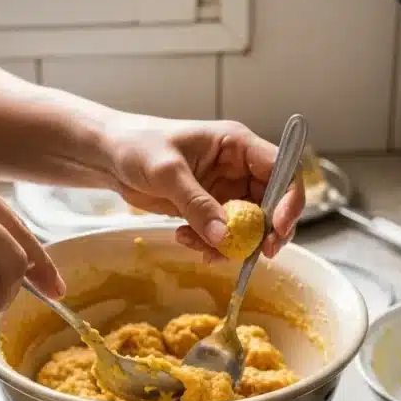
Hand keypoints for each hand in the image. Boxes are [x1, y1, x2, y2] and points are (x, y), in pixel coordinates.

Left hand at [101, 115, 305, 260]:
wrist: (111, 157)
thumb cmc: (137, 145)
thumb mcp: (167, 172)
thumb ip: (197, 204)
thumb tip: (224, 237)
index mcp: (237, 145)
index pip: (283, 170)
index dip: (289, 200)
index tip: (278, 228)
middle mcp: (238, 168)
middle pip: (273, 205)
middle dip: (264, 233)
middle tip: (250, 255)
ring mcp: (226, 191)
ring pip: (248, 226)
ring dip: (231, 244)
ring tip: (199, 247)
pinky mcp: (210, 210)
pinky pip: (224, 235)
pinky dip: (210, 245)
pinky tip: (184, 237)